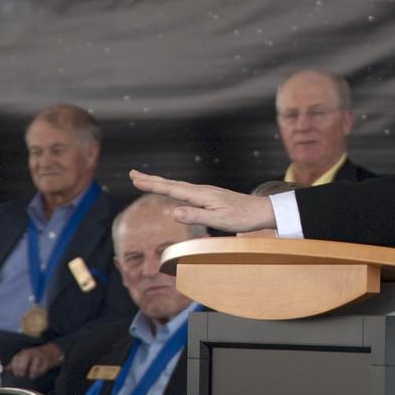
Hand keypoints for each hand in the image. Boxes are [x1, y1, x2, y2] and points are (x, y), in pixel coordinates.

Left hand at [6, 342, 62, 378]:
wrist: (51, 351)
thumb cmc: (33, 357)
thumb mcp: (23, 358)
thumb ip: (14, 364)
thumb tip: (5, 370)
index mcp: (23, 353)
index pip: (15, 360)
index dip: (14, 369)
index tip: (15, 374)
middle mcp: (30, 353)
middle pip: (22, 364)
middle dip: (22, 372)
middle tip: (22, 377)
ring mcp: (39, 357)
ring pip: (33, 368)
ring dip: (31, 374)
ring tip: (31, 376)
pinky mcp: (47, 361)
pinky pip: (41, 370)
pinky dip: (39, 373)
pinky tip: (38, 374)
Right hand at [130, 170, 276, 231]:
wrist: (262, 211)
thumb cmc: (242, 217)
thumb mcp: (218, 220)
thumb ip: (195, 215)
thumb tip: (172, 212)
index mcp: (201, 195)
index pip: (171, 188)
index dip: (152, 184)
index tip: (135, 179)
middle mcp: (202, 190)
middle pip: (172, 184)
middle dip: (151, 180)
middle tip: (132, 174)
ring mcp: (206, 192)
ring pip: (178, 186)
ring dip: (160, 183)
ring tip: (146, 181)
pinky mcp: (211, 197)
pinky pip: (186, 191)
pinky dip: (173, 188)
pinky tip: (173, 191)